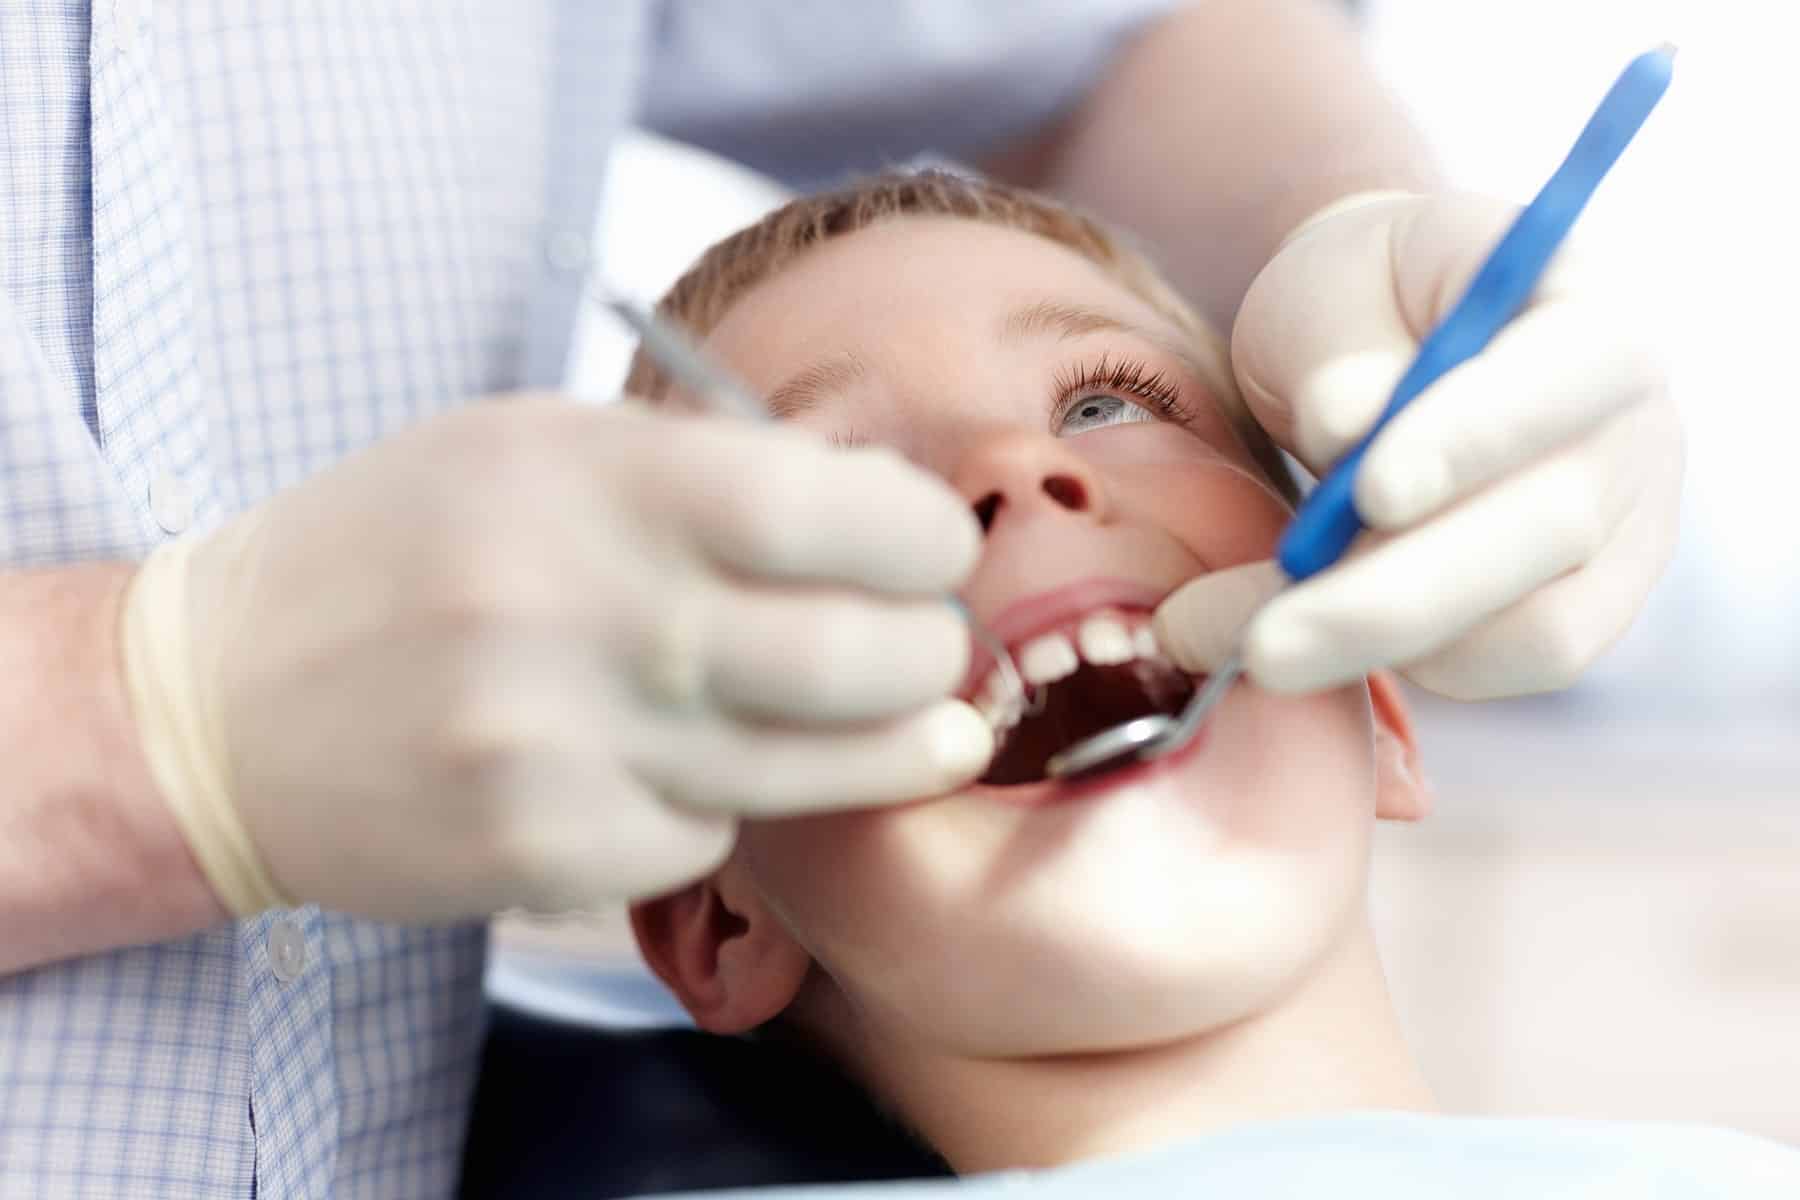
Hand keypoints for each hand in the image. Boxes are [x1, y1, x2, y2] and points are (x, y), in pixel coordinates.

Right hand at [119, 399, 991, 920]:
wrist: (217, 705)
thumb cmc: (401, 549)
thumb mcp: (537, 449)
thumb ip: (705, 465)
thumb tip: (874, 489)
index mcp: (589, 483)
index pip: (830, 512)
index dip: (922, 535)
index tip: (937, 548)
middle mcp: (581, 615)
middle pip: (855, 658)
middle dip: (933, 656)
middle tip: (938, 648)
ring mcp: (561, 748)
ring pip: (807, 770)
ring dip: (879, 746)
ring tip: (909, 722)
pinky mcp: (544, 851)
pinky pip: (709, 834)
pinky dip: (729, 803)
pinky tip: (693, 764)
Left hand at [1155, 191, 1681, 698]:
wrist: (1380, 349)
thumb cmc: (1353, 307)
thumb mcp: (1324, 290)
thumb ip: (1339, 350)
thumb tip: (1348, 423)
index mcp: (1587, 305)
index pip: (1574, 367)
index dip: (1480, 435)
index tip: (1373, 493)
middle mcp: (1632, 423)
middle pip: (1552, 525)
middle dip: (1397, 595)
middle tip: (1264, 646)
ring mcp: (1626, 525)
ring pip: (1538, 624)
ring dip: (1389, 645)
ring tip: (1262, 643)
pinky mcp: (1591, 607)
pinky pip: (1518, 665)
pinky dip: (1418, 666)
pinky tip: (1326, 638)